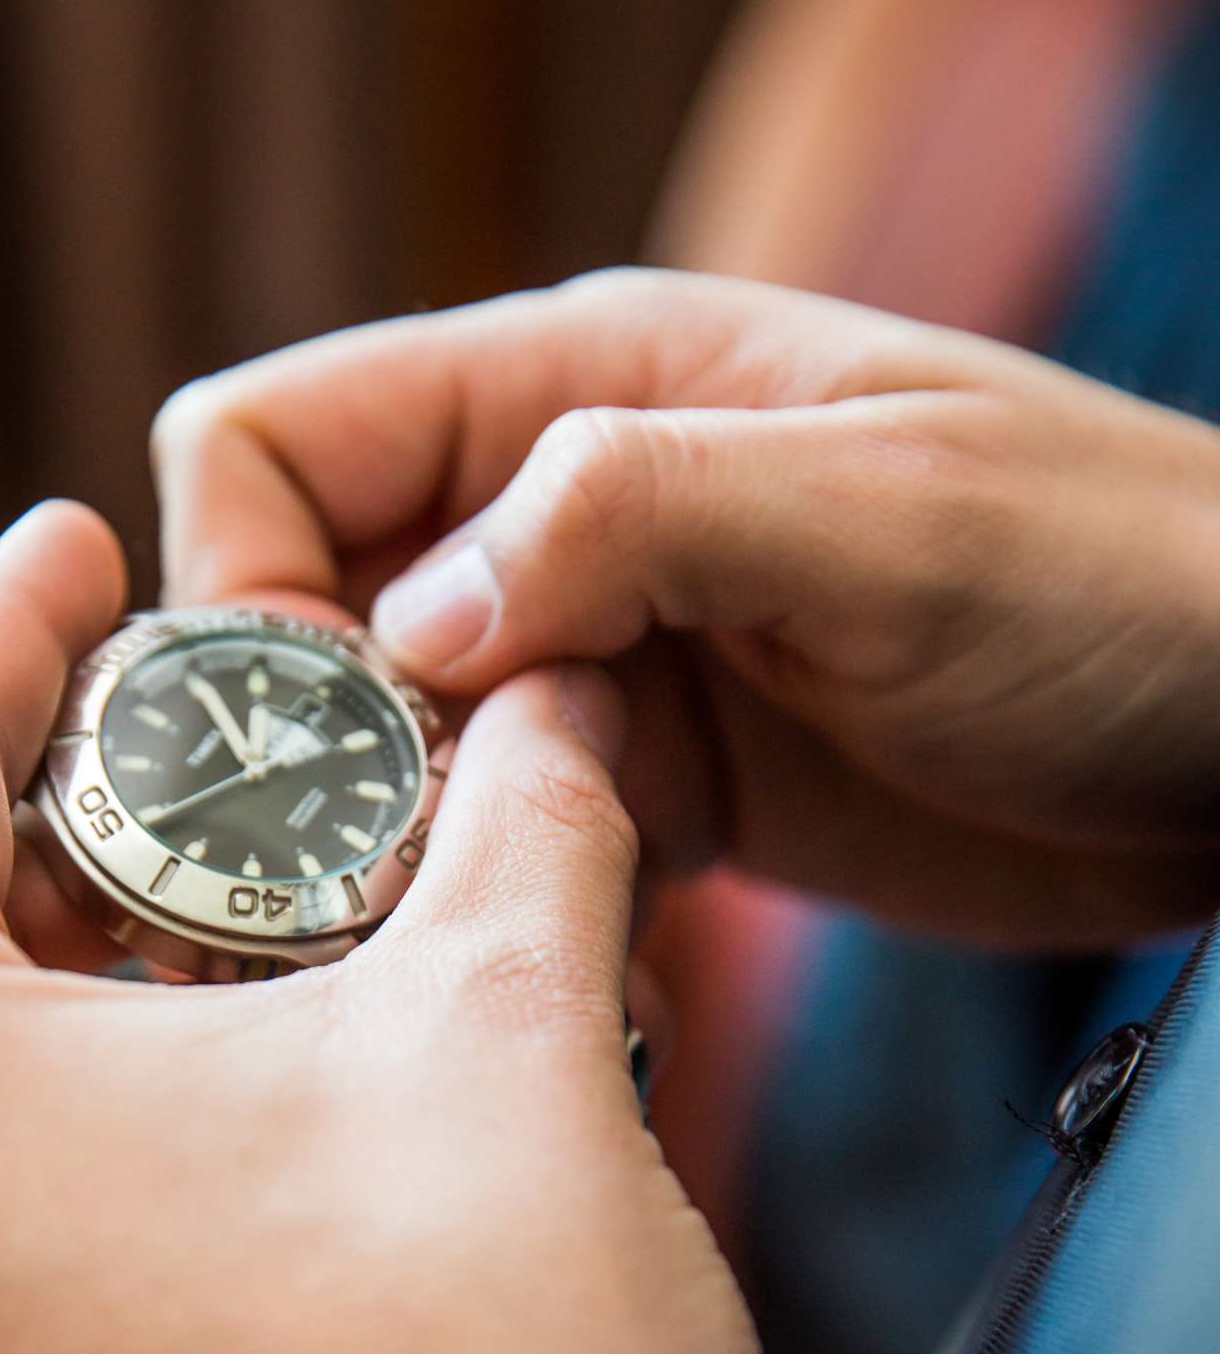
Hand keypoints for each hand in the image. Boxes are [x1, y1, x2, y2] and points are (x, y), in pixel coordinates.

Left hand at [0, 504, 799, 1353]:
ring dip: (75, 1037)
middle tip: (222, 773)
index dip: (14, 628)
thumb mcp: (509, 1022)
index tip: (82, 554)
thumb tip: (567, 687)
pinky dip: (64, 1200)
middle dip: (77, 852)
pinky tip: (216, 1171)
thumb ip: (517, 805)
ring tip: (242, 970)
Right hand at [154, 267, 1219, 948]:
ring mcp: (606, 663)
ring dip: (387, 855)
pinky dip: (494, 911)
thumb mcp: (879, 515)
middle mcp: (564, 520)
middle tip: (356, 891)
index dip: (242, 582)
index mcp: (583, 388)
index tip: (295, 737)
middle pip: (306, 612)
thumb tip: (406, 620)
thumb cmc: (1112, 578)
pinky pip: (500, 848)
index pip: (282, 443)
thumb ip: (631, 515)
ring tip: (460, 941)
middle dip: (287, 752)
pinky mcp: (657, 792)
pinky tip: (559, 964)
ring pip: (385, 750)